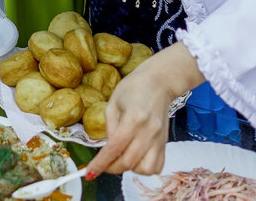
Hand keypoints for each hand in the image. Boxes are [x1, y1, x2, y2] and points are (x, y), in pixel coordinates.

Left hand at [85, 44, 203, 175]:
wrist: (159, 82)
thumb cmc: (134, 88)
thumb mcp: (113, 103)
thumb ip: (110, 127)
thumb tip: (107, 149)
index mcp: (133, 118)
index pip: (115, 148)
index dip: (101, 163)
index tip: (90, 173)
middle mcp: (148, 131)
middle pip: (129, 162)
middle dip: (112, 168)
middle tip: (103, 164)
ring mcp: (159, 139)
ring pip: (146, 169)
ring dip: (130, 168)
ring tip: (122, 157)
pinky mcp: (165, 142)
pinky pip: (157, 166)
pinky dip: (144, 168)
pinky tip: (136, 158)